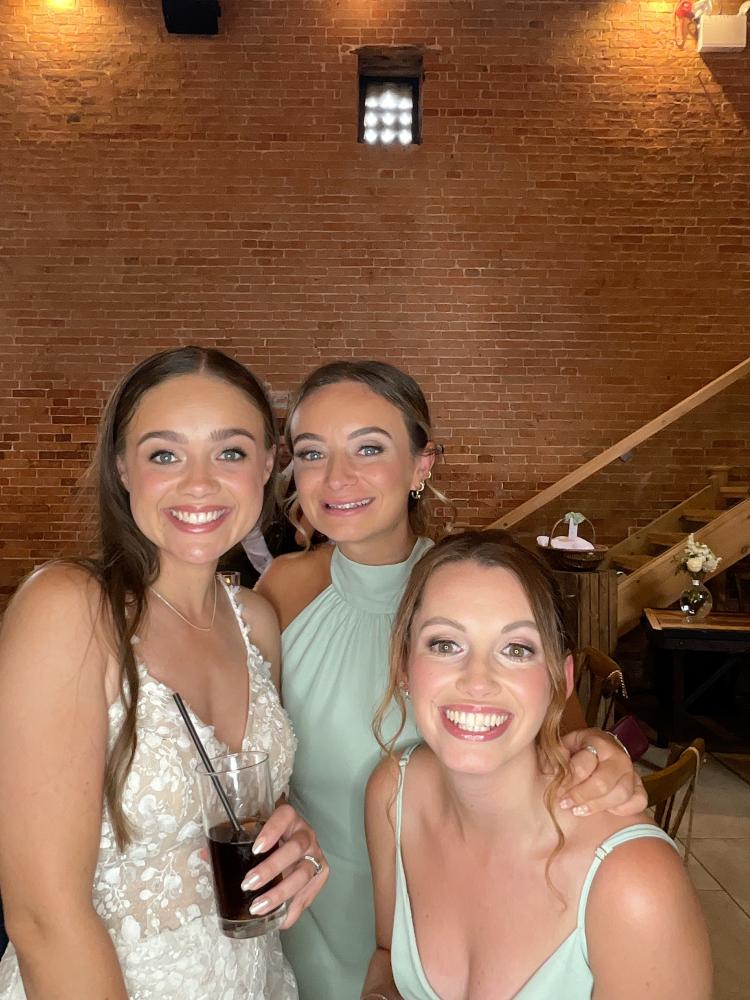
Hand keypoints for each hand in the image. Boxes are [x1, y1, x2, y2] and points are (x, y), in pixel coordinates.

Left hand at [239, 803, 327, 927]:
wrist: (296, 842)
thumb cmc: (271, 838)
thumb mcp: (255, 835)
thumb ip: (232, 844)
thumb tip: (204, 856)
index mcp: (289, 818)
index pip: (284, 816)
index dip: (272, 831)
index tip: (256, 848)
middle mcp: (305, 834)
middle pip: (294, 848)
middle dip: (272, 868)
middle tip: (249, 884)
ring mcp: (315, 854)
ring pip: (303, 873)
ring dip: (280, 893)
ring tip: (259, 907)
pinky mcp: (320, 873)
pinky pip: (309, 893)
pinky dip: (295, 909)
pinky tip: (281, 920)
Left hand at [559, 727, 646, 816]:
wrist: (598, 749)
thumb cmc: (577, 751)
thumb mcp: (564, 746)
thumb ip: (556, 755)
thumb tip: (550, 767)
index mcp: (597, 741)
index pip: (585, 764)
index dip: (569, 780)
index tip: (558, 791)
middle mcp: (617, 756)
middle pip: (602, 783)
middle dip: (581, 796)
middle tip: (566, 804)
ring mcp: (631, 771)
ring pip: (621, 794)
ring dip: (598, 806)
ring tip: (580, 810)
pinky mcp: (639, 785)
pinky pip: (639, 801)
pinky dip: (624, 809)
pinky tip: (607, 810)